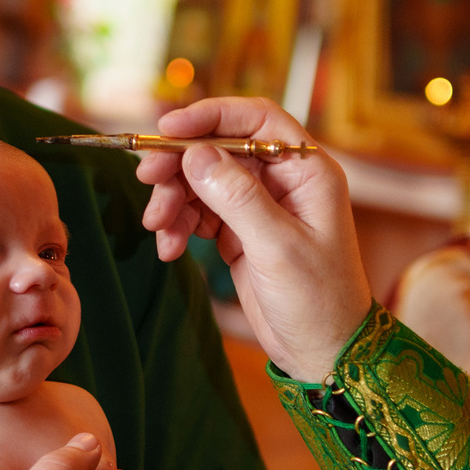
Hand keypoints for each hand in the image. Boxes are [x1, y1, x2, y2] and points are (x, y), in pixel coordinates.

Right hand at [135, 98, 374, 382]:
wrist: (323, 352)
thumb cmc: (318, 300)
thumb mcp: (277, 247)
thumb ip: (237, 198)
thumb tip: (197, 154)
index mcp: (307, 171)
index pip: (257, 120)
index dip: (211, 117)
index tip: (168, 129)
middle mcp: (283, 181)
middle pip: (220, 149)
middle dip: (180, 163)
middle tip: (146, 178)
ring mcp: (260, 206)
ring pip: (203, 181)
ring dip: (174, 200)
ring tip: (157, 228)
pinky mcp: (240, 233)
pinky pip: (199, 213)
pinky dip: (179, 226)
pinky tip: (168, 249)